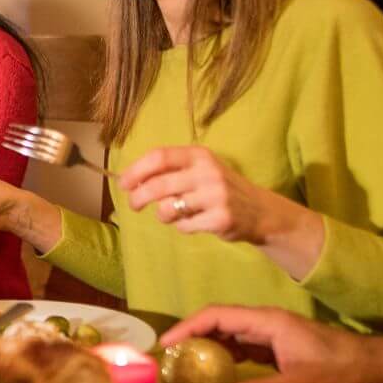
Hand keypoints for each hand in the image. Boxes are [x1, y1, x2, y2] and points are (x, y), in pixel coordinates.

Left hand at [118, 147, 322, 275]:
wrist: (259, 210)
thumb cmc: (217, 188)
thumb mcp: (199, 170)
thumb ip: (170, 171)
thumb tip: (130, 180)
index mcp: (199, 155)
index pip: (159, 157)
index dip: (136, 171)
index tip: (123, 183)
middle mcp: (208, 172)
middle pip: (158, 185)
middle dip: (138, 197)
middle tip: (133, 205)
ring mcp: (216, 196)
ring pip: (168, 209)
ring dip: (163, 215)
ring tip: (173, 214)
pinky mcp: (220, 219)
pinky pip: (184, 226)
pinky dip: (182, 227)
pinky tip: (195, 222)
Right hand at [160, 306, 382, 382]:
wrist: (372, 364)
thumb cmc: (340, 369)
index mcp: (267, 322)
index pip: (217, 315)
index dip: (188, 326)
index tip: (166, 343)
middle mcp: (265, 322)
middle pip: (218, 322)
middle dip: (190, 336)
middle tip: (167, 357)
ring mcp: (270, 334)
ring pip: (228, 334)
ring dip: (204, 346)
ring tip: (183, 365)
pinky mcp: (276, 346)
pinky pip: (240, 346)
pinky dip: (222, 355)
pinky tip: (213, 372)